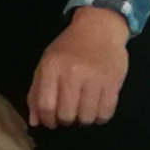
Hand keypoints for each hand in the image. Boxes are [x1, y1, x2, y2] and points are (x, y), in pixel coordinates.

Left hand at [29, 3, 131, 126]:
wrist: (100, 28)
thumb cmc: (69, 48)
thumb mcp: (47, 63)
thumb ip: (37, 91)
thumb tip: (35, 122)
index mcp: (52, 67)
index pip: (46, 105)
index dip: (47, 120)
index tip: (51, 122)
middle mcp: (73, 73)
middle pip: (66, 115)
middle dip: (66, 121)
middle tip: (69, 114)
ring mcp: (95, 78)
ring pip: (86, 117)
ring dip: (83, 120)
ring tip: (83, 110)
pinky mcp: (113, 83)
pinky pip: (105, 113)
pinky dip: (100, 117)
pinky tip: (96, 108)